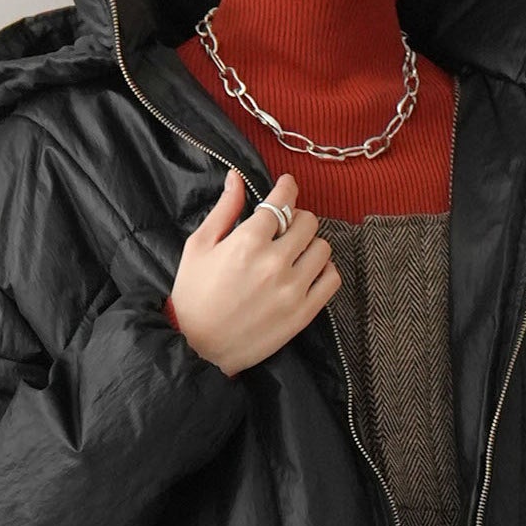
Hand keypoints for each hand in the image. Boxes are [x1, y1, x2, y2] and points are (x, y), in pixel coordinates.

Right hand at [169, 170, 340, 376]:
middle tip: (285, 228)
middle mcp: (275, 262)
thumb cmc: (194, 296)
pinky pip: (332, 279)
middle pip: (308, 221)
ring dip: (311, 244)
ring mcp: (293, 289)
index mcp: (249, 241)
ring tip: (295, 253)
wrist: (198, 348)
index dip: (287, 188)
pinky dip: (324, 271)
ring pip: (323, 247)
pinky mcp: (303, 313)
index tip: (287, 187)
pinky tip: (308, 273)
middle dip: (296, 219)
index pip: (283, 201)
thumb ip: (224, 209)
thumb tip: (237, 177)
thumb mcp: (199, 246)